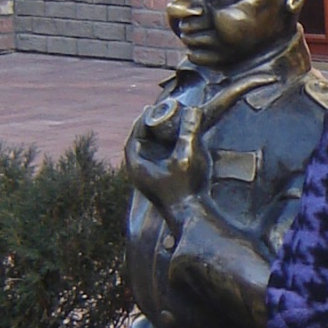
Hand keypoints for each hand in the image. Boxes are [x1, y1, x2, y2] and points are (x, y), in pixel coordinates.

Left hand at [125, 99, 210, 224]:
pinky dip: (164, 149)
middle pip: (140, 143)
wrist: (191, 218)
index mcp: (136, 165)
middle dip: (150, 127)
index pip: (135, 136)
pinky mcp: (158, 184)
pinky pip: (157, 160)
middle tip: (160, 114)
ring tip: (168, 125)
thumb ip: (189, 132)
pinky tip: (175, 144)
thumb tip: (192, 110)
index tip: (151, 108)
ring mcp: (148, 179)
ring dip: (158, 139)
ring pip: (148, 152)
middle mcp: (139, 172)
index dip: (143, 121)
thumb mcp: (187, 157)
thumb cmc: (186, 189)